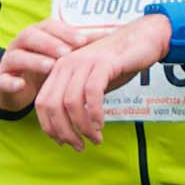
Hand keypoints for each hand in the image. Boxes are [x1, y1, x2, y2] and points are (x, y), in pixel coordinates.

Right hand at [0, 18, 94, 113]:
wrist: (15, 84)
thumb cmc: (44, 65)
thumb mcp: (62, 54)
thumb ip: (82, 44)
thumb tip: (111, 34)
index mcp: (38, 34)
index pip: (50, 26)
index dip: (65, 32)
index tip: (82, 41)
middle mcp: (22, 44)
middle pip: (31, 36)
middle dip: (49, 43)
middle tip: (67, 53)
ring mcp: (10, 61)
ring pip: (17, 55)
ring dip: (33, 60)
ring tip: (50, 66)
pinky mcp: (2, 80)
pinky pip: (3, 79)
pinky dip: (11, 81)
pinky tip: (22, 84)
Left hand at [33, 14, 173, 151]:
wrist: (143, 38)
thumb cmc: (117, 64)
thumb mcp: (91, 81)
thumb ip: (78, 100)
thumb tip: (69, 130)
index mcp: (60, 69)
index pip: (42, 102)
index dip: (49, 127)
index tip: (62, 142)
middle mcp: (67, 63)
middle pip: (52, 105)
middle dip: (64, 131)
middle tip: (79, 146)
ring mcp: (84, 62)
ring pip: (70, 102)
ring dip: (82, 127)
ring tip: (95, 139)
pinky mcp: (103, 62)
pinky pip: (92, 93)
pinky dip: (94, 113)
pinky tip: (101, 124)